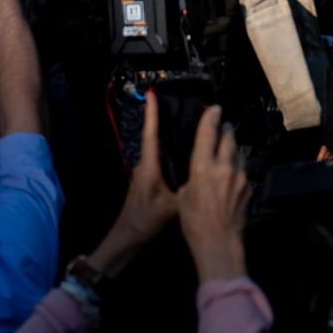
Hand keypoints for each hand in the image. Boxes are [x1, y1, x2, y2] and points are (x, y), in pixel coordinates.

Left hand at [88, 91, 178, 277]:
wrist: (127, 238)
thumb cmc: (145, 220)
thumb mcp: (170, 206)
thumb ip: (186, 189)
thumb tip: (204, 175)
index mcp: (149, 166)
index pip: (151, 134)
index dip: (152, 114)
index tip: (152, 95)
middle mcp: (144, 165)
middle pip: (154, 138)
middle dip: (163, 120)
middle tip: (180, 106)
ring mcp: (145, 174)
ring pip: (158, 150)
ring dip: (168, 138)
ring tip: (186, 127)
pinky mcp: (147, 182)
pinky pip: (160, 162)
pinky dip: (169, 154)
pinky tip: (183, 155)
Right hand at [178, 105, 248, 281]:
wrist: (219, 242)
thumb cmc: (194, 222)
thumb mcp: (183, 195)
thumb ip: (192, 176)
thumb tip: (198, 169)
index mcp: (202, 167)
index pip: (208, 132)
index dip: (211, 116)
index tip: (214, 107)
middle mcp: (223, 167)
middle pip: (228, 137)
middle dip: (225, 129)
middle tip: (223, 125)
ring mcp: (240, 177)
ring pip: (238, 152)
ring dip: (232, 147)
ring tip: (228, 146)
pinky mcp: (249, 188)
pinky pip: (243, 170)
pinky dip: (237, 166)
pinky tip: (232, 172)